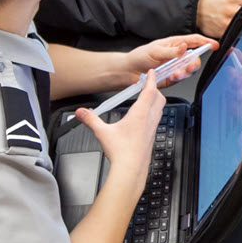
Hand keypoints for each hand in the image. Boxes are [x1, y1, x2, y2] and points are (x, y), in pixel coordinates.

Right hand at [75, 68, 166, 183]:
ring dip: (156, 101)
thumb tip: (80, 113)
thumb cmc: (122, 153)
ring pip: (160, 109)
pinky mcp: (152, 137)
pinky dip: (154, 113)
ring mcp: (152, 129)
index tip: (152, 72)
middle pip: (159, 98)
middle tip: (149, 84)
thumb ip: (91, 120)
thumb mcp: (102, 132)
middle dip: (155, 89)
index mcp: (140, 114)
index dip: (151, 79)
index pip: (149, 91)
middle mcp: (149, 120)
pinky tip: (145, 118)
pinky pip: (157, 120)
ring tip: (149, 98)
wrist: (131, 170)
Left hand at [120, 33, 214, 84]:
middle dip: (194, 63)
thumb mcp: (155, 50)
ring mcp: (176, 67)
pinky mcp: (172, 78)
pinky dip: (177, 79)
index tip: (214, 45)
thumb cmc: (141, 56)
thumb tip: (184, 47)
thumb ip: (171, 51)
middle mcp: (178, 56)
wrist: (131, 71)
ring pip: (189, 70)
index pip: (195, 41)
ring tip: (175, 74)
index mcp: (175, 44)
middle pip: (194, 58)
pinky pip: (180, 79)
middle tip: (189, 66)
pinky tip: (170, 77)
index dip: (206, 42)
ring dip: (184, 73)